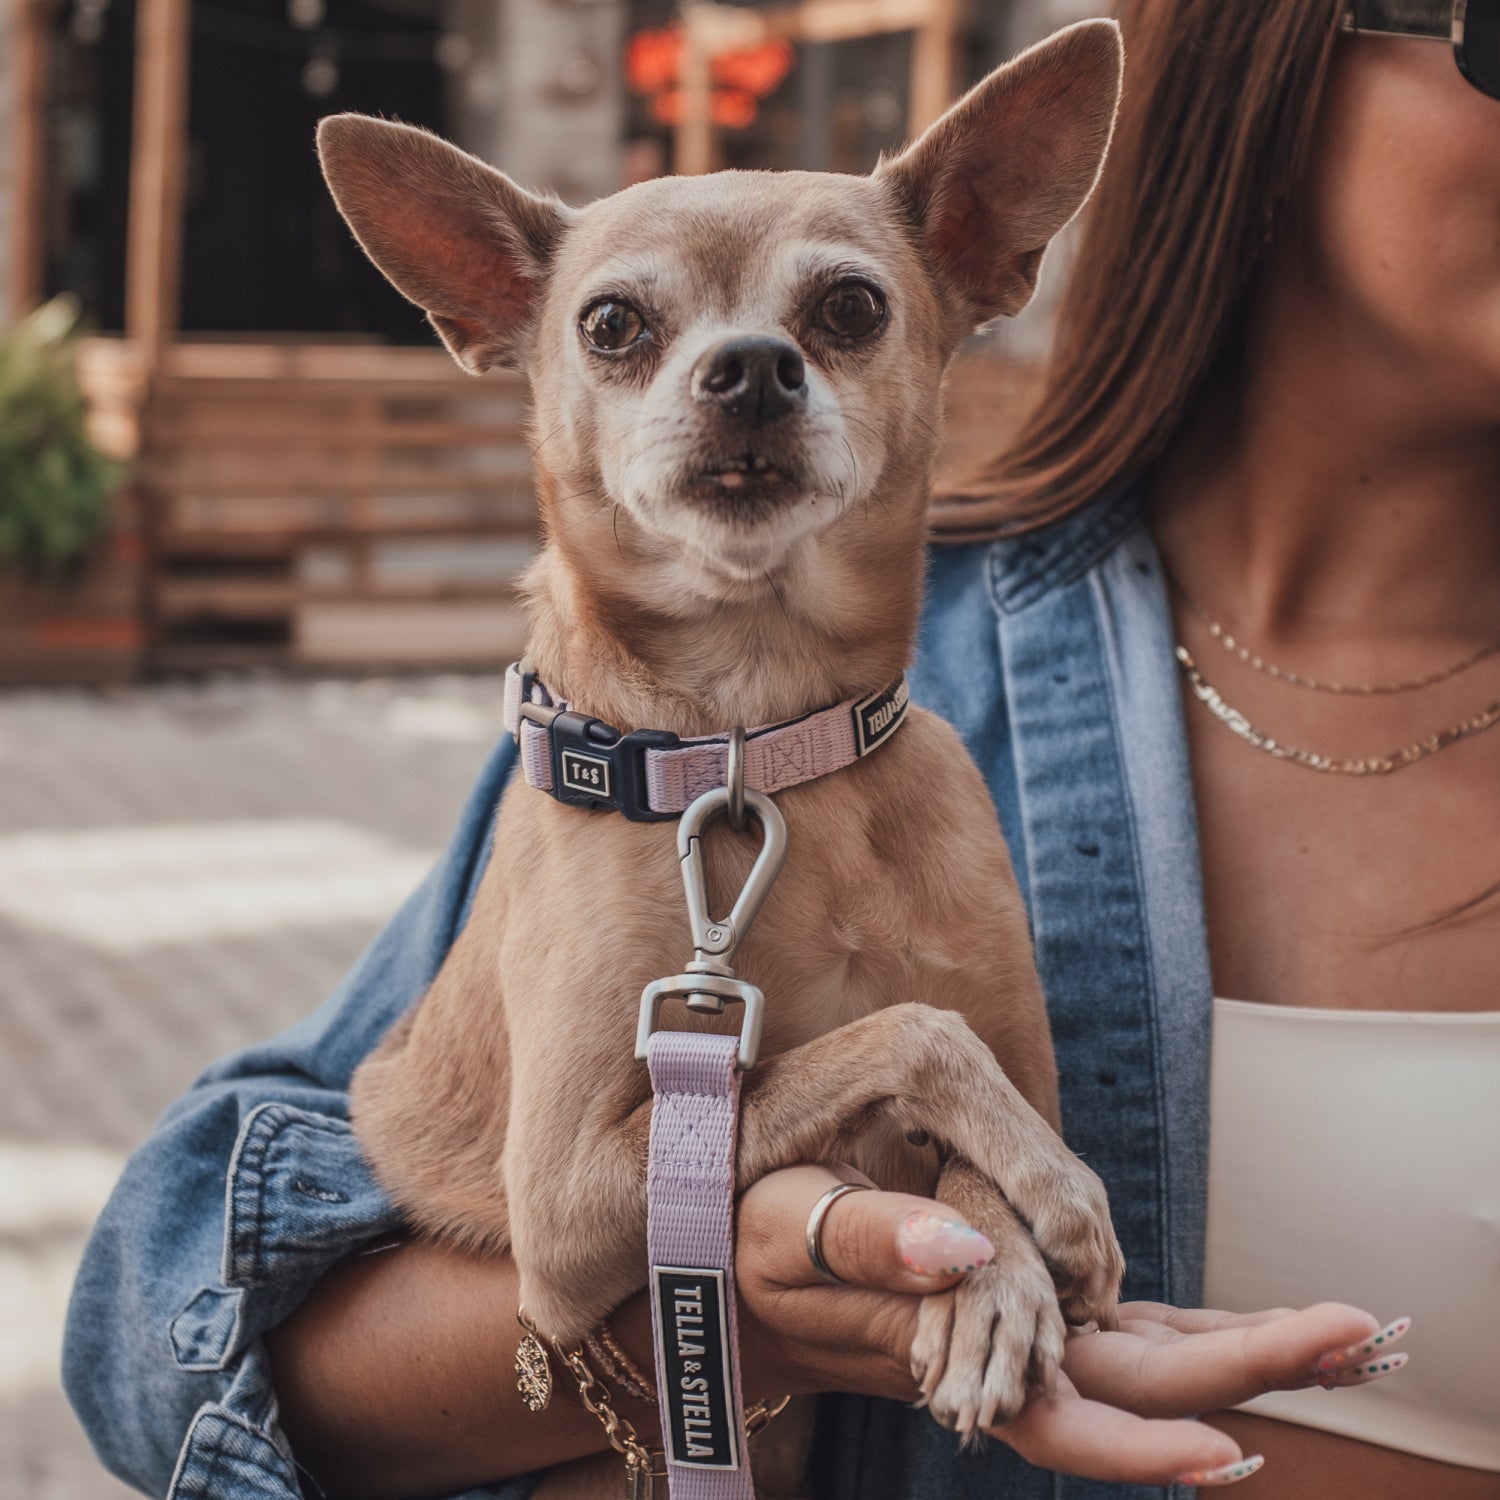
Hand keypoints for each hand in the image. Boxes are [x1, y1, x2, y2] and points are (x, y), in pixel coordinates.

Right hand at [733, 1165, 1397, 1487]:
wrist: (731, 1272)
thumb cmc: (744, 1251)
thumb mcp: (785, 1231)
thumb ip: (869, 1240)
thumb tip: (966, 1247)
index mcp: (942, 1353)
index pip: (1065, 1417)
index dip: (1148, 1437)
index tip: (1233, 1440)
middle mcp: (993, 1365)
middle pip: (1137, 1393)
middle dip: (1247, 1370)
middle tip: (1358, 1333)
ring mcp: (1009, 1343)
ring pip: (1138, 1368)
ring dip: (1237, 1355)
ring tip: (1338, 1334)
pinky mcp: (1010, 1313)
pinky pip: (1111, 1333)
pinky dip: (1179, 1331)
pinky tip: (1228, 1326)